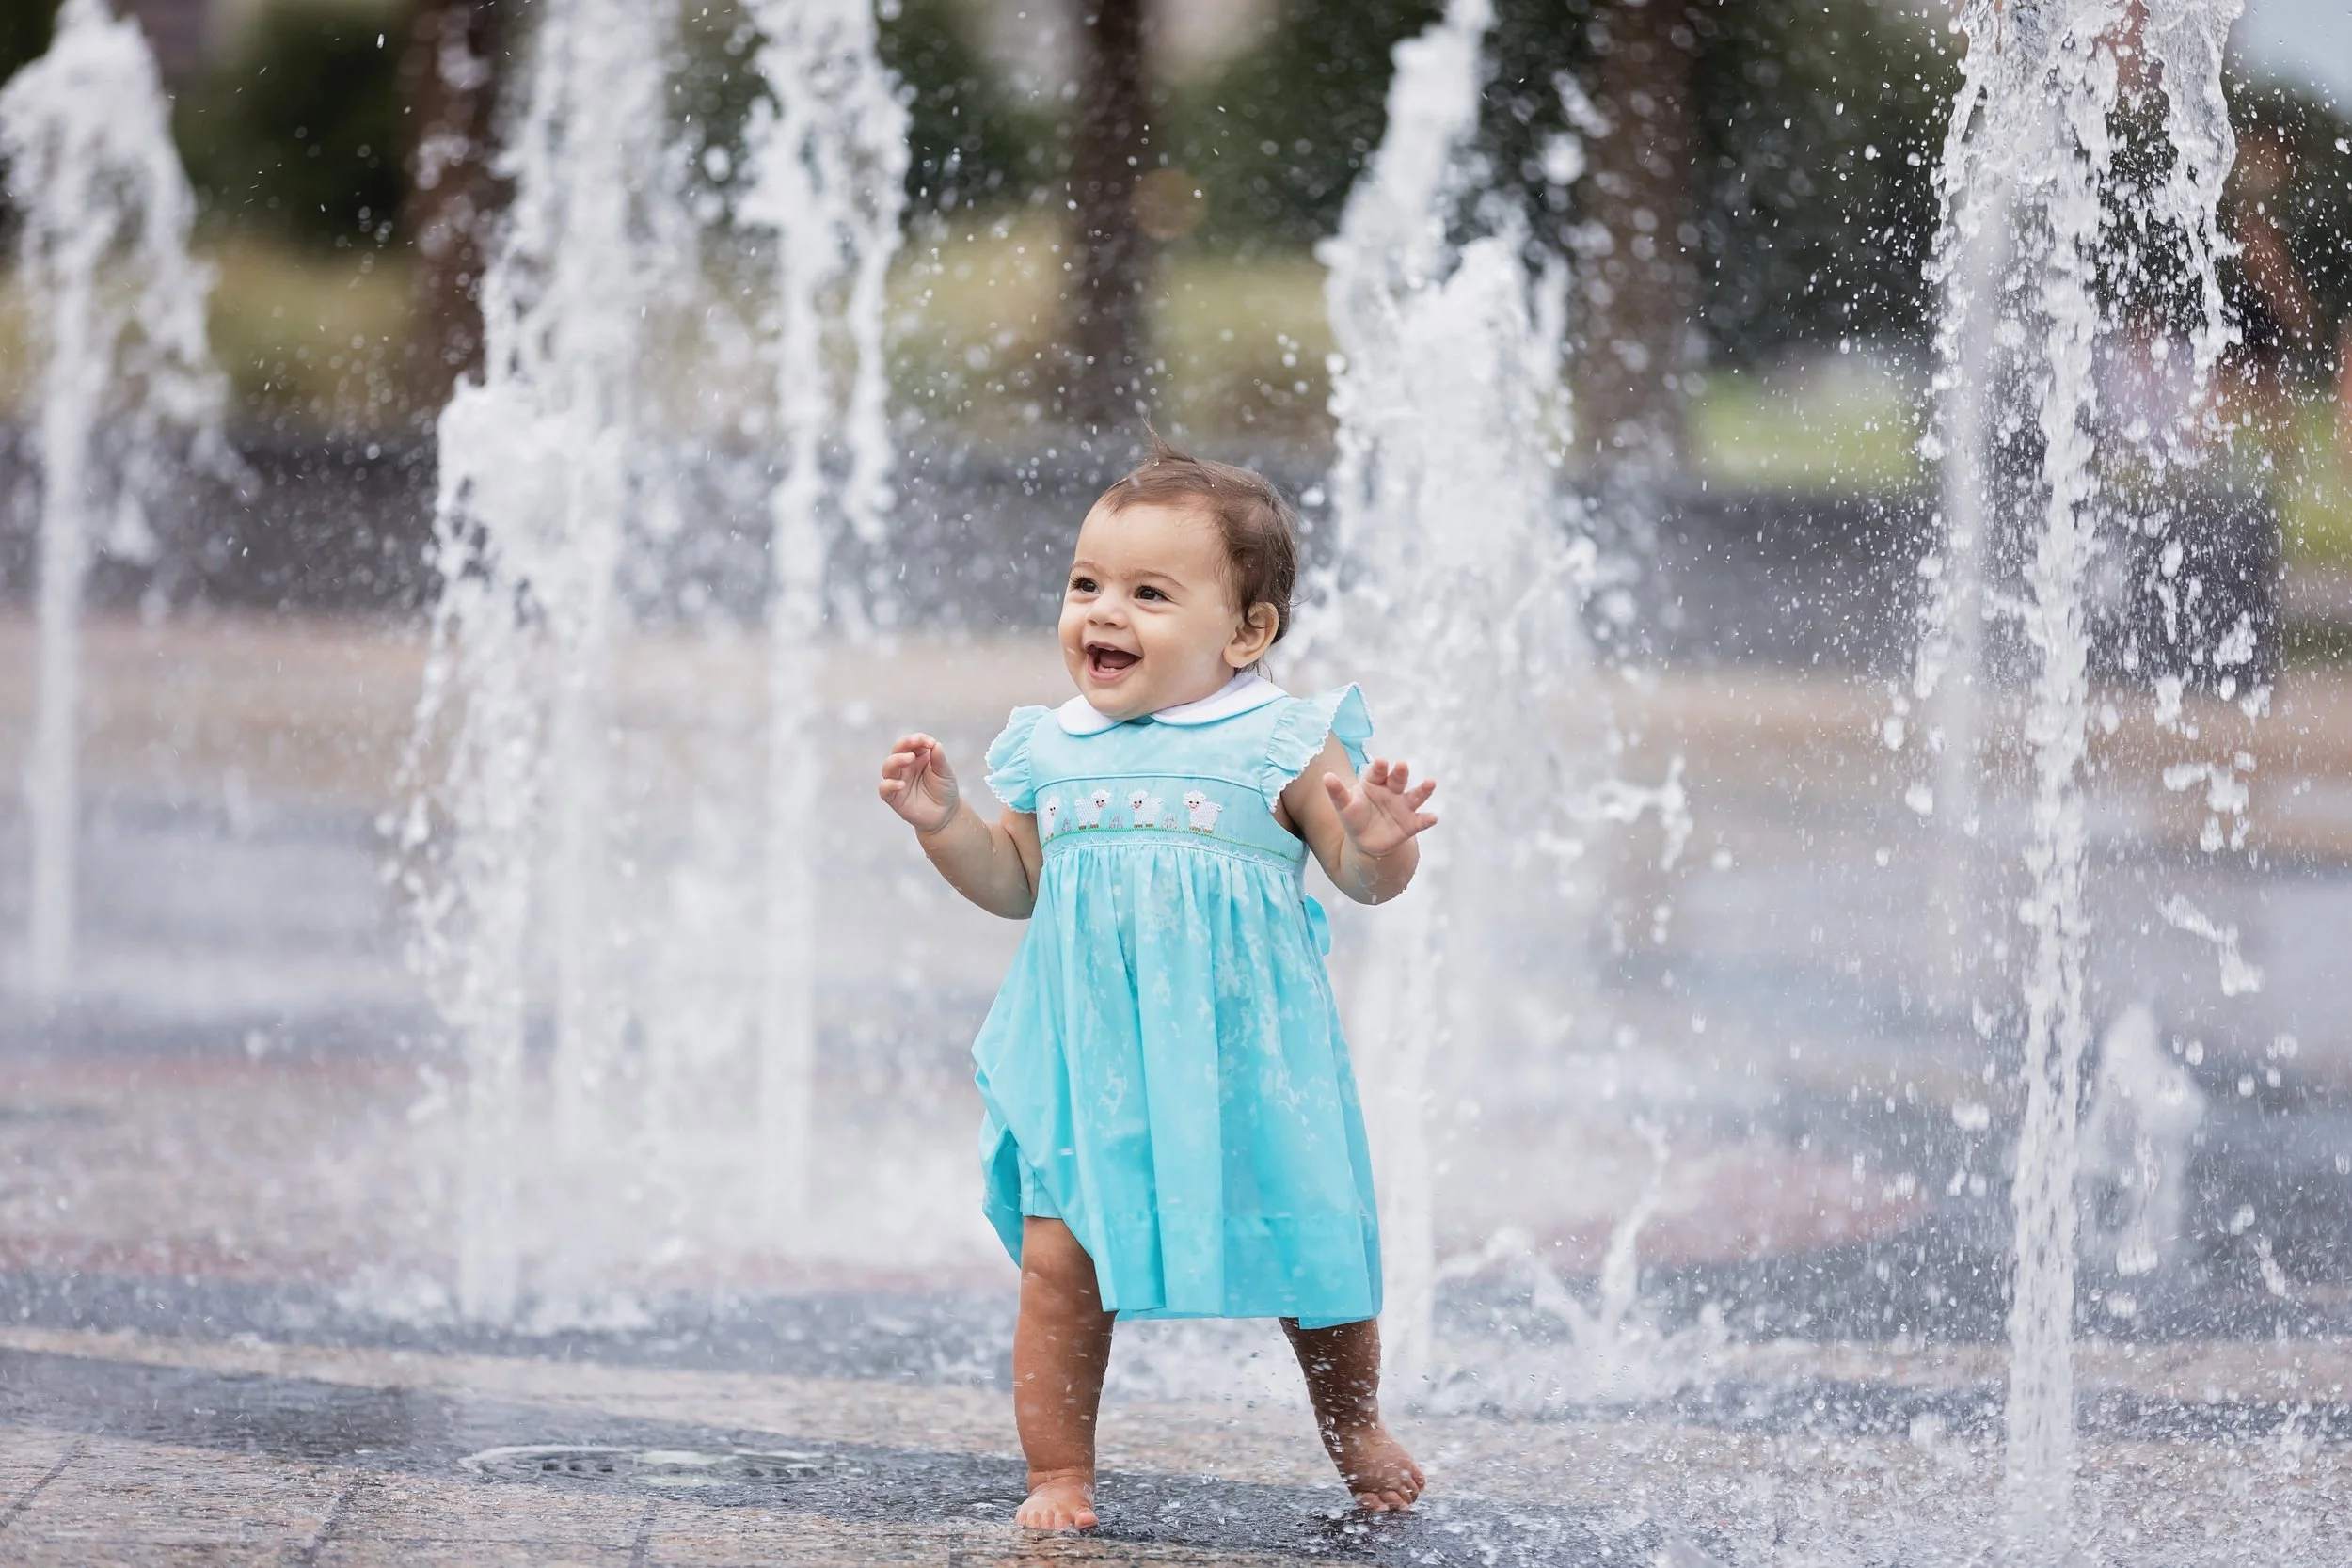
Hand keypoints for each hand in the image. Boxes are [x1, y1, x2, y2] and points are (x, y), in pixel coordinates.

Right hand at [879, 733, 959, 833]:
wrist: (945, 814)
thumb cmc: (944, 790)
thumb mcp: (946, 773)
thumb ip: (939, 759)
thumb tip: (935, 744)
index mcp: (917, 757)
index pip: (911, 743)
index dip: (917, 739)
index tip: (930, 742)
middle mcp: (905, 767)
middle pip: (896, 750)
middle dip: (904, 744)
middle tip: (915, 744)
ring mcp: (898, 780)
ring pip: (888, 767)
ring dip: (896, 760)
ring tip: (909, 759)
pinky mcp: (894, 797)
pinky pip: (884, 789)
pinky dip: (889, 784)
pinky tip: (901, 784)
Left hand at [1321, 757, 1436, 858]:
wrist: (1366, 841)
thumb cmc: (1354, 817)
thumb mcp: (1343, 806)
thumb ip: (1337, 792)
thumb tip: (1326, 776)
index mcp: (1374, 783)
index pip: (1377, 772)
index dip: (1379, 768)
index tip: (1380, 762)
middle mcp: (1392, 791)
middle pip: (1397, 780)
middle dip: (1400, 773)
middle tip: (1402, 765)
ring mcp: (1403, 807)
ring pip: (1415, 796)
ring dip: (1424, 790)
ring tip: (1431, 783)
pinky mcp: (1410, 824)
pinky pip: (1420, 821)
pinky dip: (1427, 819)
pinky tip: (1434, 817)